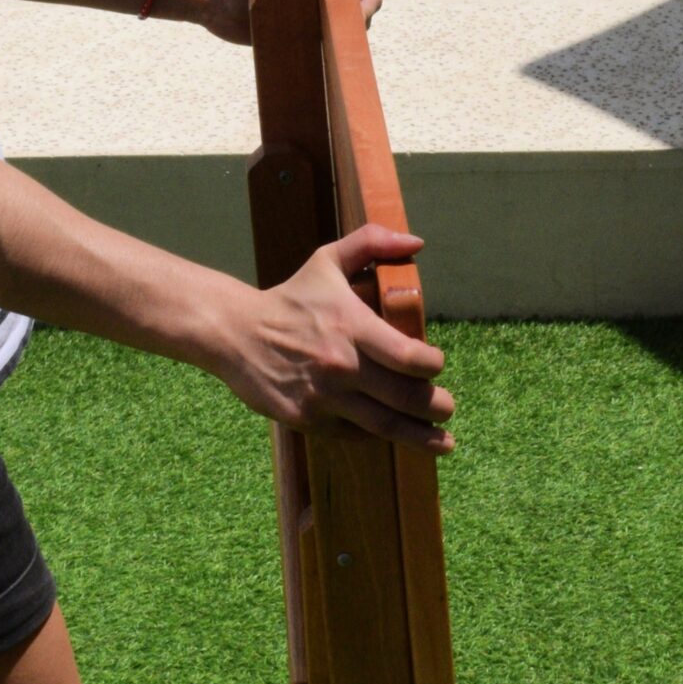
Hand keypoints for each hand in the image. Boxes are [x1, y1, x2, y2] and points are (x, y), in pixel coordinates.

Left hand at [201, 0, 382, 46]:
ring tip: (328, 28)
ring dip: (351, 26)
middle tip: (332, 7)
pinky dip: (342, 46)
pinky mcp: (321, 39)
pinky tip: (328, 47)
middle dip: (360, 2)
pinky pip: (343, 45)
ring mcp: (330, 15)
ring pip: (361, 22)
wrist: (226, 6)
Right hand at [216, 224, 453, 453]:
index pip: (409, 357)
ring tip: (443, 441)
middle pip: (405, 398)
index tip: (436, 365)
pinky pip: (355, 434)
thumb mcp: (327, 261)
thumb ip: (372, 243)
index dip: (433, 366)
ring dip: (421, 436)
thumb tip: (416, 242)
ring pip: (385, 426)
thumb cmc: (290, 298)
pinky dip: (379, 436)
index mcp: (351, 326)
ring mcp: (324, 397)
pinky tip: (395, 434)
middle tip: (447, 407)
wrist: (235, 334)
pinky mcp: (308, 420)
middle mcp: (341, 365)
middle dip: (437, 407)